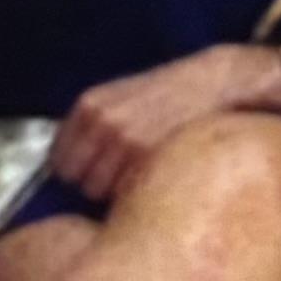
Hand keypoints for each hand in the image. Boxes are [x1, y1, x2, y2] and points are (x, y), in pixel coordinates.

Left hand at [56, 41, 280, 201]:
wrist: (221, 82)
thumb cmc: (172, 93)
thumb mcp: (122, 96)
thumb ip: (92, 125)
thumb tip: (64, 166)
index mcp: (90, 106)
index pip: (59, 162)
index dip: (75, 172)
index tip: (91, 174)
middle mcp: (103, 125)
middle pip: (78, 184)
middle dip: (96, 184)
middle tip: (124, 176)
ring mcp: (129, 145)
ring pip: (102, 196)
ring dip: (117, 195)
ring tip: (143, 179)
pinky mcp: (154, 162)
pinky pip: (130, 198)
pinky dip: (140, 196)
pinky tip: (157, 181)